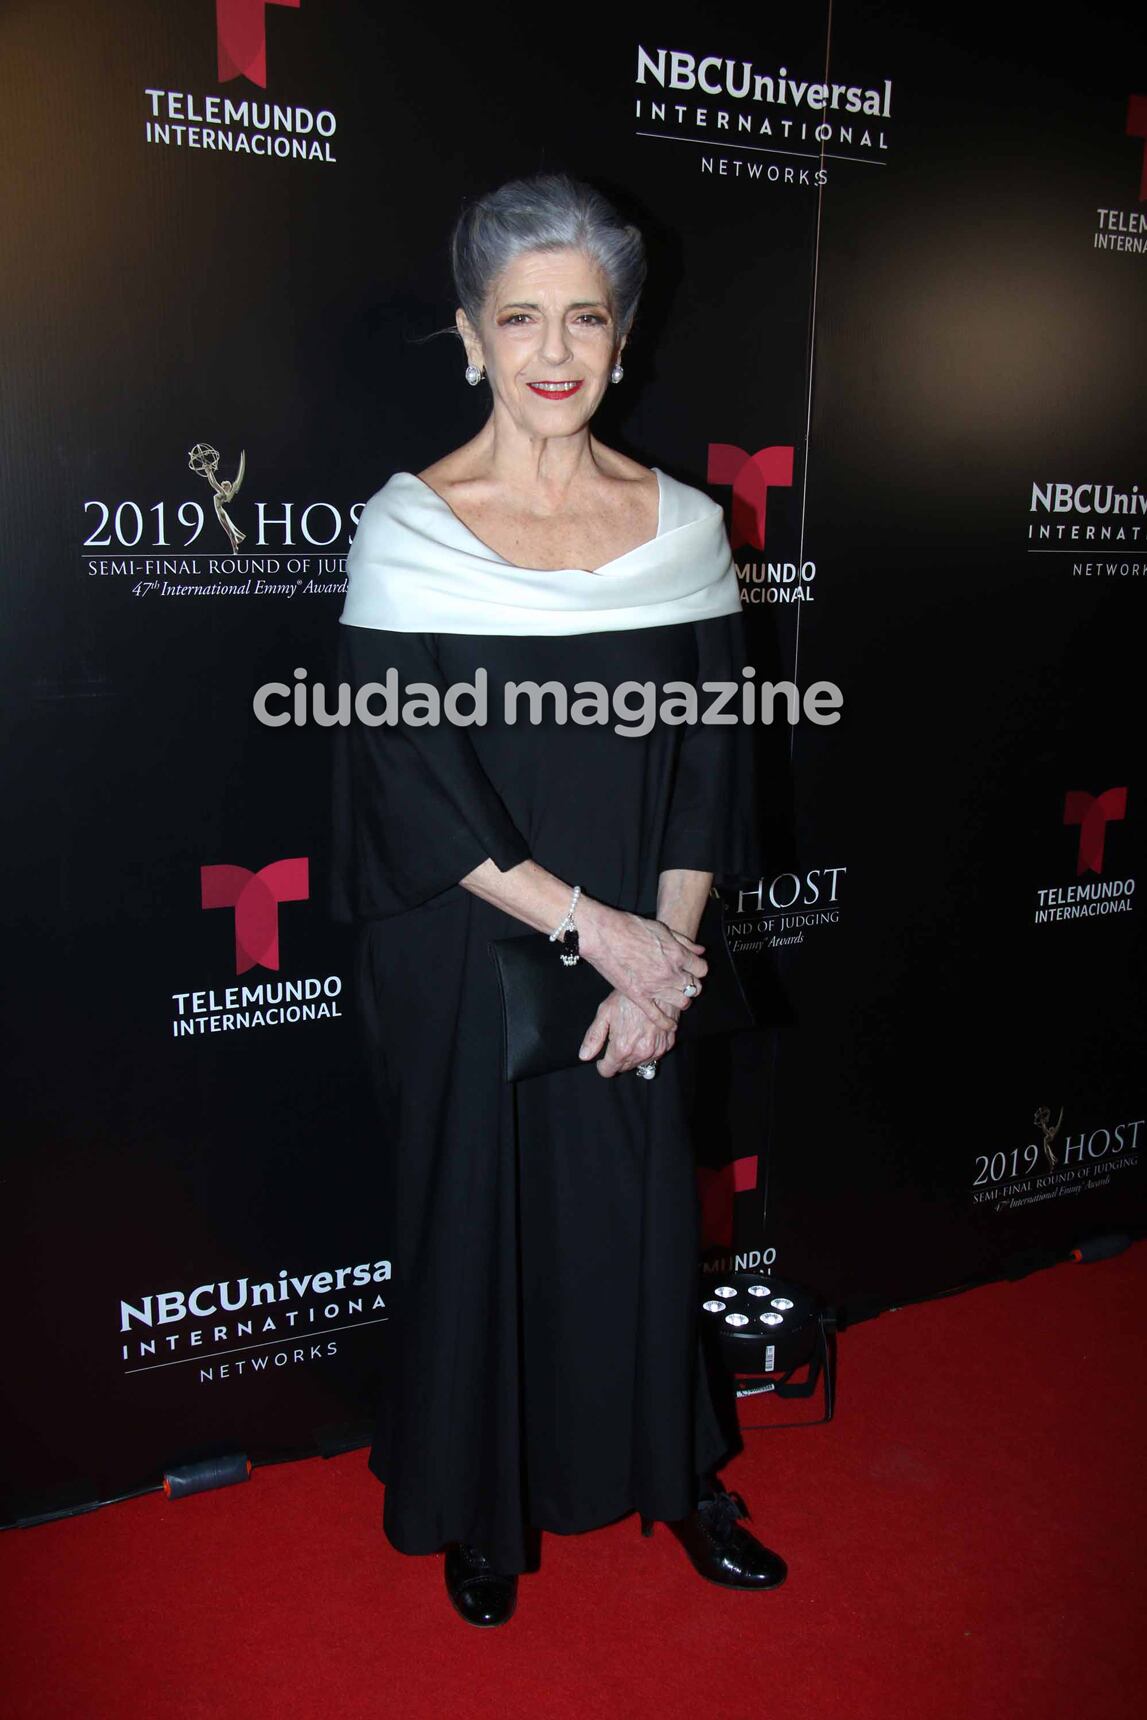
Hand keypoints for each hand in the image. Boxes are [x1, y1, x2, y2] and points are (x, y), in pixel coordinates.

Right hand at [575, 902, 707, 1032]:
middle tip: (684, 984)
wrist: (604, 934)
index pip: (702, 969)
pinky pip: (657, 1016)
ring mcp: (655, 987)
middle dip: (692, 986)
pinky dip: (667, 1023)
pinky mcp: (639, 996)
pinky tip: (670, 1025)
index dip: (698, 969)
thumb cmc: (630, 927)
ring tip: (676, 998)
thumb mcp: (662, 928)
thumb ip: (683, 941)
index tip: (692, 969)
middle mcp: (670, 973)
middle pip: (694, 988)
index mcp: (677, 955)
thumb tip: (700, 951)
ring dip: (682, 1001)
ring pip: (682, 1003)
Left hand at [578, 990, 676, 1077]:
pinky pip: (653, 1055)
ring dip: (632, 1055)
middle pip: (623, 1068)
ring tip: (631, 1033)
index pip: (608, 1071)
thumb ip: (594, 1037)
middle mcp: (640, 1053)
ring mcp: (656, 1050)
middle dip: (617, 1058)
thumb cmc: (628, 997)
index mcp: (622, 1047)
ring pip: (638, 1063)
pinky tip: (644, 1033)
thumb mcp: (605, 1013)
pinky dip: (647, 1049)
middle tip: (617, 1037)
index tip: (602, 1057)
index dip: (602, 1065)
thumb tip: (584, 1056)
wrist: (656, 987)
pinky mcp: (667, 1045)